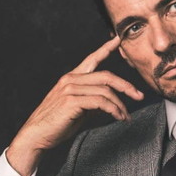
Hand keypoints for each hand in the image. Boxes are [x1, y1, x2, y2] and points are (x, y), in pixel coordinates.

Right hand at [6, 36, 143, 175]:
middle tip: (139, 96)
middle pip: (107, 76)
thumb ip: (92, 102)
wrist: (36, 135)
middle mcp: (70, 79)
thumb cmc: (56, 124)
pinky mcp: (71, 101)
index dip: (106, 48)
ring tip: (125, 117)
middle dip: (126, 86)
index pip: (91, 59)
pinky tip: (117, 117)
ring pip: (106, 91)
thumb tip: (110, 103)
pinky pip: (100, 102)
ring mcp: (70, 89)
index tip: (118, 40)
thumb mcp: (77, 110)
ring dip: (120, 105)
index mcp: (71, 78)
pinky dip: (113, 110)